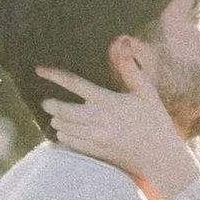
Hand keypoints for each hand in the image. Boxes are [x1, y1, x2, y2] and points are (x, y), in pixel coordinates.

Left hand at [38, 61, 199, 199]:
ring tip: (57, 115)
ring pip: (63, 127)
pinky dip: (64, 136)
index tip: (39, 69)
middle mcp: (99, 120)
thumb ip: (130, 68)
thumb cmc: (154, 121)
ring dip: (57, 120)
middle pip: (62, 110)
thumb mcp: (146, 92)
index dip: (55, 75)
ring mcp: (96, 138)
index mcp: (109, 102)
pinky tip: (67, 131)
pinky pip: (70, 143)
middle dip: (51, 105)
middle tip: (47, 102)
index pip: (76, 84)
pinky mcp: (95, 152)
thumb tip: (123, 42)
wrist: (160, 157)